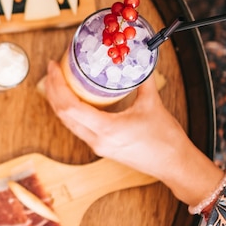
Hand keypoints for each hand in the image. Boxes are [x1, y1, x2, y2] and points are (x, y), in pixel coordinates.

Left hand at [41, 60, 222, 205]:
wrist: (174, 164)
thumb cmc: (166, 140)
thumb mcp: (152, 103)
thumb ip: (141, 80)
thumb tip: (136, 60)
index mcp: (106, 129)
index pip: (70, 106)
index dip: (58, 85)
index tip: (54, 68)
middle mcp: (97, 140)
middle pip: (63, 114)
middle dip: (53, 90)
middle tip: (51, 70)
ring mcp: (97, 145)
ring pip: (67, 122)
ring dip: (58, 101)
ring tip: (57, 81)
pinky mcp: (100, 147)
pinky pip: (77, 127)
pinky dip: (70, 111)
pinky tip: (71, 98)